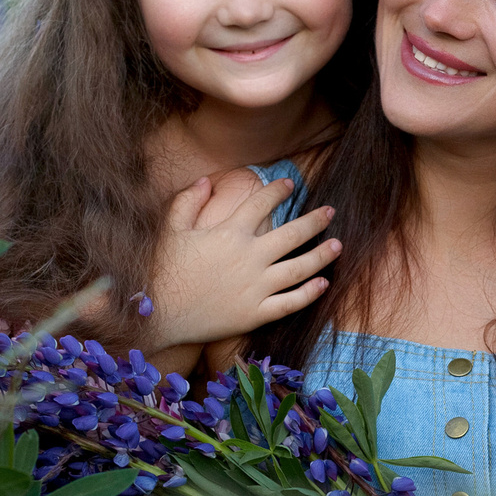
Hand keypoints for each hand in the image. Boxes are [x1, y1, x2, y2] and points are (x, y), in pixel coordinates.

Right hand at [145, 173, 340, 349]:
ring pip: (299, 269)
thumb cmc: (163, 270)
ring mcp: (255, 287)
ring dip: (322, 256)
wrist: (158, 315)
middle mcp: (249, 257)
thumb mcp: (171, 229)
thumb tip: (206, 180)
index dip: (278, 191)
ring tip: (338, 246)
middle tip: (331, 212)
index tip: (290, 185)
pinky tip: (324, 284)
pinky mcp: (255, 314)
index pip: (261, 203)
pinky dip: (310, 294)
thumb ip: (188, 201)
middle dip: (315, 221)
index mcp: (229, 233)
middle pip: (293, 234)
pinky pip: (290, 303)